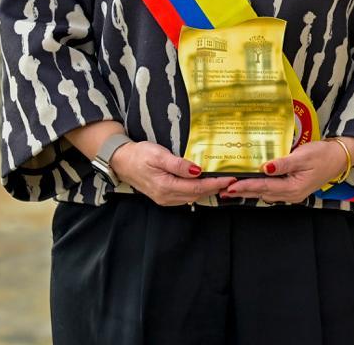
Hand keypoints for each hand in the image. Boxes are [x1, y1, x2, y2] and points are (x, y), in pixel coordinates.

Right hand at [110, 141, 235, 206]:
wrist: (121, 161)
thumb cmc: (139, 155)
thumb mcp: (159, 155)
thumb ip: (178, 164)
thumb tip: (197, 171)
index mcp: (166, 187)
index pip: (197, 188)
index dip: (215, 183)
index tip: (230, 178)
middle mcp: (166, 197)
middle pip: (197, 194)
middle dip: (216, 188)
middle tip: (233, 180)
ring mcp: (164, 198)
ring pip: (192, 197)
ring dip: (208, 191)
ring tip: (223, 182)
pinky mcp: (164, 196)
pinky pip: (185, 196)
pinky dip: (198, 191)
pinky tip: (206, 184)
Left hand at [223, 140, 346, 204]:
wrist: (339, 157)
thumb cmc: (323, 155)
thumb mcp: (303, 156)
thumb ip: (283, 164)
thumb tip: (266, 168)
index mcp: (293, 188)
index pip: (264, 186)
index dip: (246, 186)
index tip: (231, 186)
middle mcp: (291, 194)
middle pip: (262, 193)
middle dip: (243, 192)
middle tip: (224, 192)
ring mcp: (292, 193)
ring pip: (266, 193)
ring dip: (249, 191)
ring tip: (233, 189)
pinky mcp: (293, 188)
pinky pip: (272, 190)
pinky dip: (260, 188)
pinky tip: (253, 184)